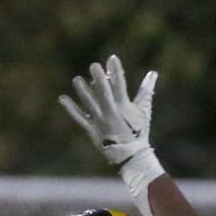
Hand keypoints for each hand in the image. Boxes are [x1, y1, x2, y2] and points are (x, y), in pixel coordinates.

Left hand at [59, 55, 158, 172]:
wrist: (131, 156)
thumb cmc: (139, 131)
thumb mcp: (144, 110)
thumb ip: (146, 90)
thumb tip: (153, 73)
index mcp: (125, 107)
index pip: (121, 86)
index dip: (117, 72)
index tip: (112, 58)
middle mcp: (112, 113)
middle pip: (105, 94)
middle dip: (100, 79)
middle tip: (94, 66)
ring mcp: (101, 122)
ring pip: (90, 104)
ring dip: (83, 92)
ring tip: (77, 80)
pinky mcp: (92, 130)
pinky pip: (80, 118)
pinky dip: (71, 109)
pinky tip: (62, 98)